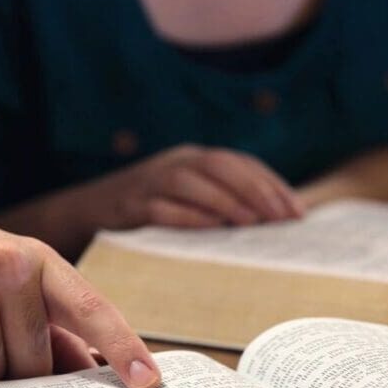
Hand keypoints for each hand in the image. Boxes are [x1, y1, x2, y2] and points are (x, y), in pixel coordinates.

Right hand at [88, 144, 304, 228]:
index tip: (297, 212)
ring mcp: (150, 181)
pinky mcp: (130, 205)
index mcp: (194, 158)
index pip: (240, 163)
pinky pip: (160, 208)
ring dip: (225, 201)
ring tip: (251, 223)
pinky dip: (187, 216)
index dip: (272, 184)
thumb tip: (272, 222)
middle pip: (220, 166)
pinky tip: (211, 229)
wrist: (89, 209)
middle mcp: (175, 162)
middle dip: (255, 191)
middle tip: (281, 219)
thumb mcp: (188, 197)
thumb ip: (222, 202)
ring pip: (191, 183)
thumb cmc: (151, 208)